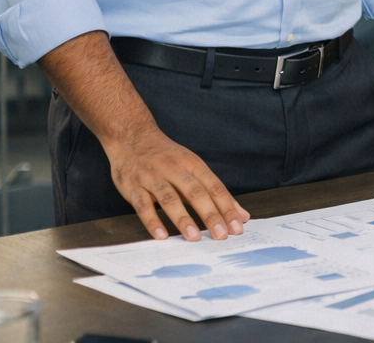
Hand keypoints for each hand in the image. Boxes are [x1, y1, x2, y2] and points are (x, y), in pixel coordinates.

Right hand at [104, 127, 249, 240]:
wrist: (132, 137)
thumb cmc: (167, 157)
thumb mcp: (193, 167)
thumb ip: (215, 192)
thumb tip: (241, 215)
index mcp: (193, 164)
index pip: (214, 187)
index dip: (227, 207)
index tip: (237, 226)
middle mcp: (174, 169)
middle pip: (196, 193)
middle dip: (210, 214)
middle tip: (221, 235)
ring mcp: (153, 178)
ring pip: (169, 199)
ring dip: (182, 218)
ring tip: (193, 237)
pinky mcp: (133, 187)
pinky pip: (142, 205)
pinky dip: (151, 220)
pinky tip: (160, 235)